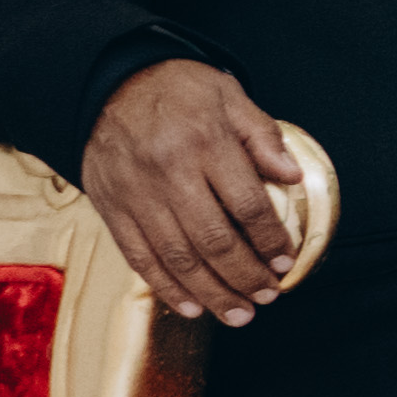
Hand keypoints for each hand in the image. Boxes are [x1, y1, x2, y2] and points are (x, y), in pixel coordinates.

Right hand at [84, 58, 307, 323]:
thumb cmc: (175, 89)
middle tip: (267, 295)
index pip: (247, 205)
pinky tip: (190, 306)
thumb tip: (291, 176)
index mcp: (204, 144)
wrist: (105, 83)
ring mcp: (135, 195)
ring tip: (238, 313)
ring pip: (176, 257)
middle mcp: (168, 173)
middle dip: (245, 276)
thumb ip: (261, 136)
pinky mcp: (110, 208)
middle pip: (213, 240)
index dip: (270, 239)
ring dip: (211, 293)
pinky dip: (165, 286)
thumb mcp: (228, 95)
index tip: (285, 260)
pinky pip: (138, 256)